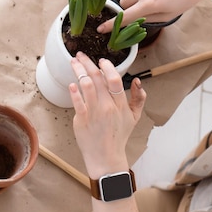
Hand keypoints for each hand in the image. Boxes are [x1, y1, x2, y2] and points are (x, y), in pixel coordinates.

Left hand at [69, 52, 145, 177]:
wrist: (106, 156)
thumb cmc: (118, 136)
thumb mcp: (135, 117)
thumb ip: (139, 98)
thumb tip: (138, 81)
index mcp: (120, 105)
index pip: (114, 80)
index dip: (107, 67)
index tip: (101, 60)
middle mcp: (107, 106)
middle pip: (98, 78)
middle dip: (88, 63)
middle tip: (81, 54)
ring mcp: (94, 113)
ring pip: (86, 85)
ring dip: (78, 71)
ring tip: (73, 62)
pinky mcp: (82, 119)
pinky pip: (77, 102)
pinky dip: (74, 91)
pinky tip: (72, 83)